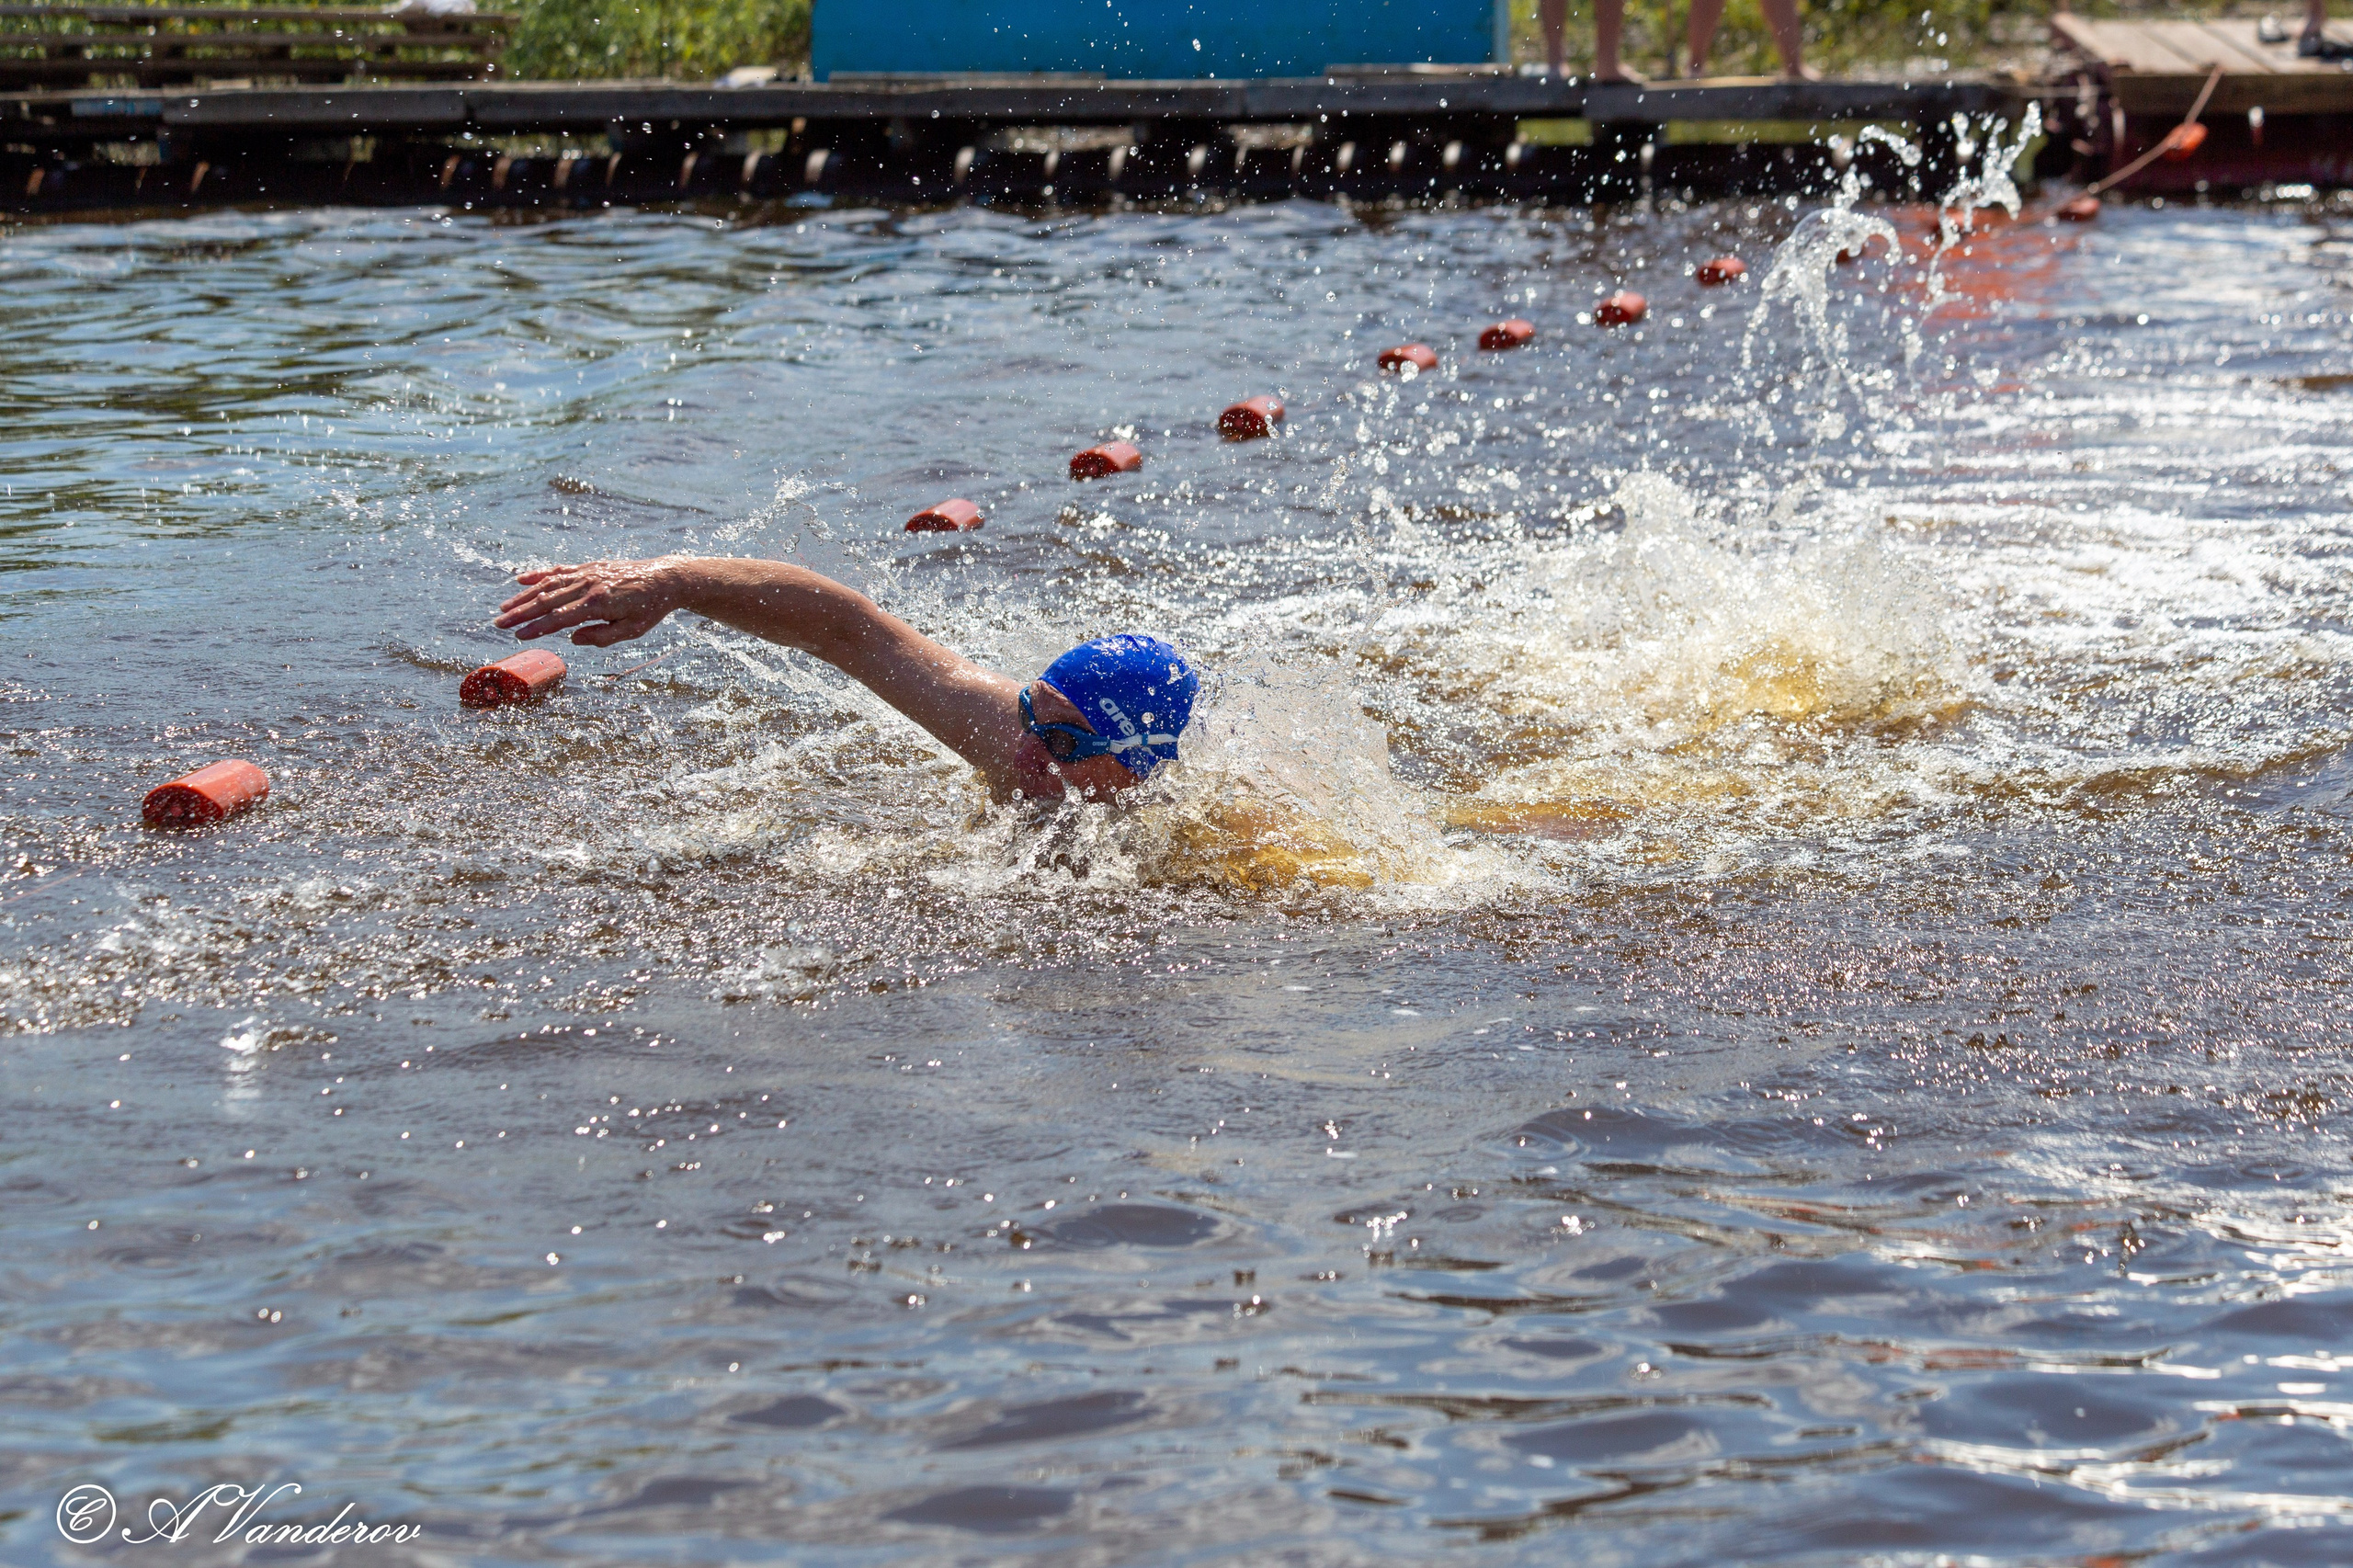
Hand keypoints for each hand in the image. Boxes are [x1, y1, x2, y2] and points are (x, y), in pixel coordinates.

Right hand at [494, 557, 686, 646]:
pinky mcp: (589, 567)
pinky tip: (521, 579)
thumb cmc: (649, 609)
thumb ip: (602, 637)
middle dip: (521, 613)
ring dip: (524, 596)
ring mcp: (587, 574)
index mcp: (598, 604)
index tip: (518, 635)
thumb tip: (572, 639)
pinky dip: (539, 574)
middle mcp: (589, 586)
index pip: (560, 618)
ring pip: (548, 584)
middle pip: (547, 601)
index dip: (537, 627)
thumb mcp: (632, 631)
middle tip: (499, 624)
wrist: (665, 578)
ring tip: (504, 608)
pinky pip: (560, 570)